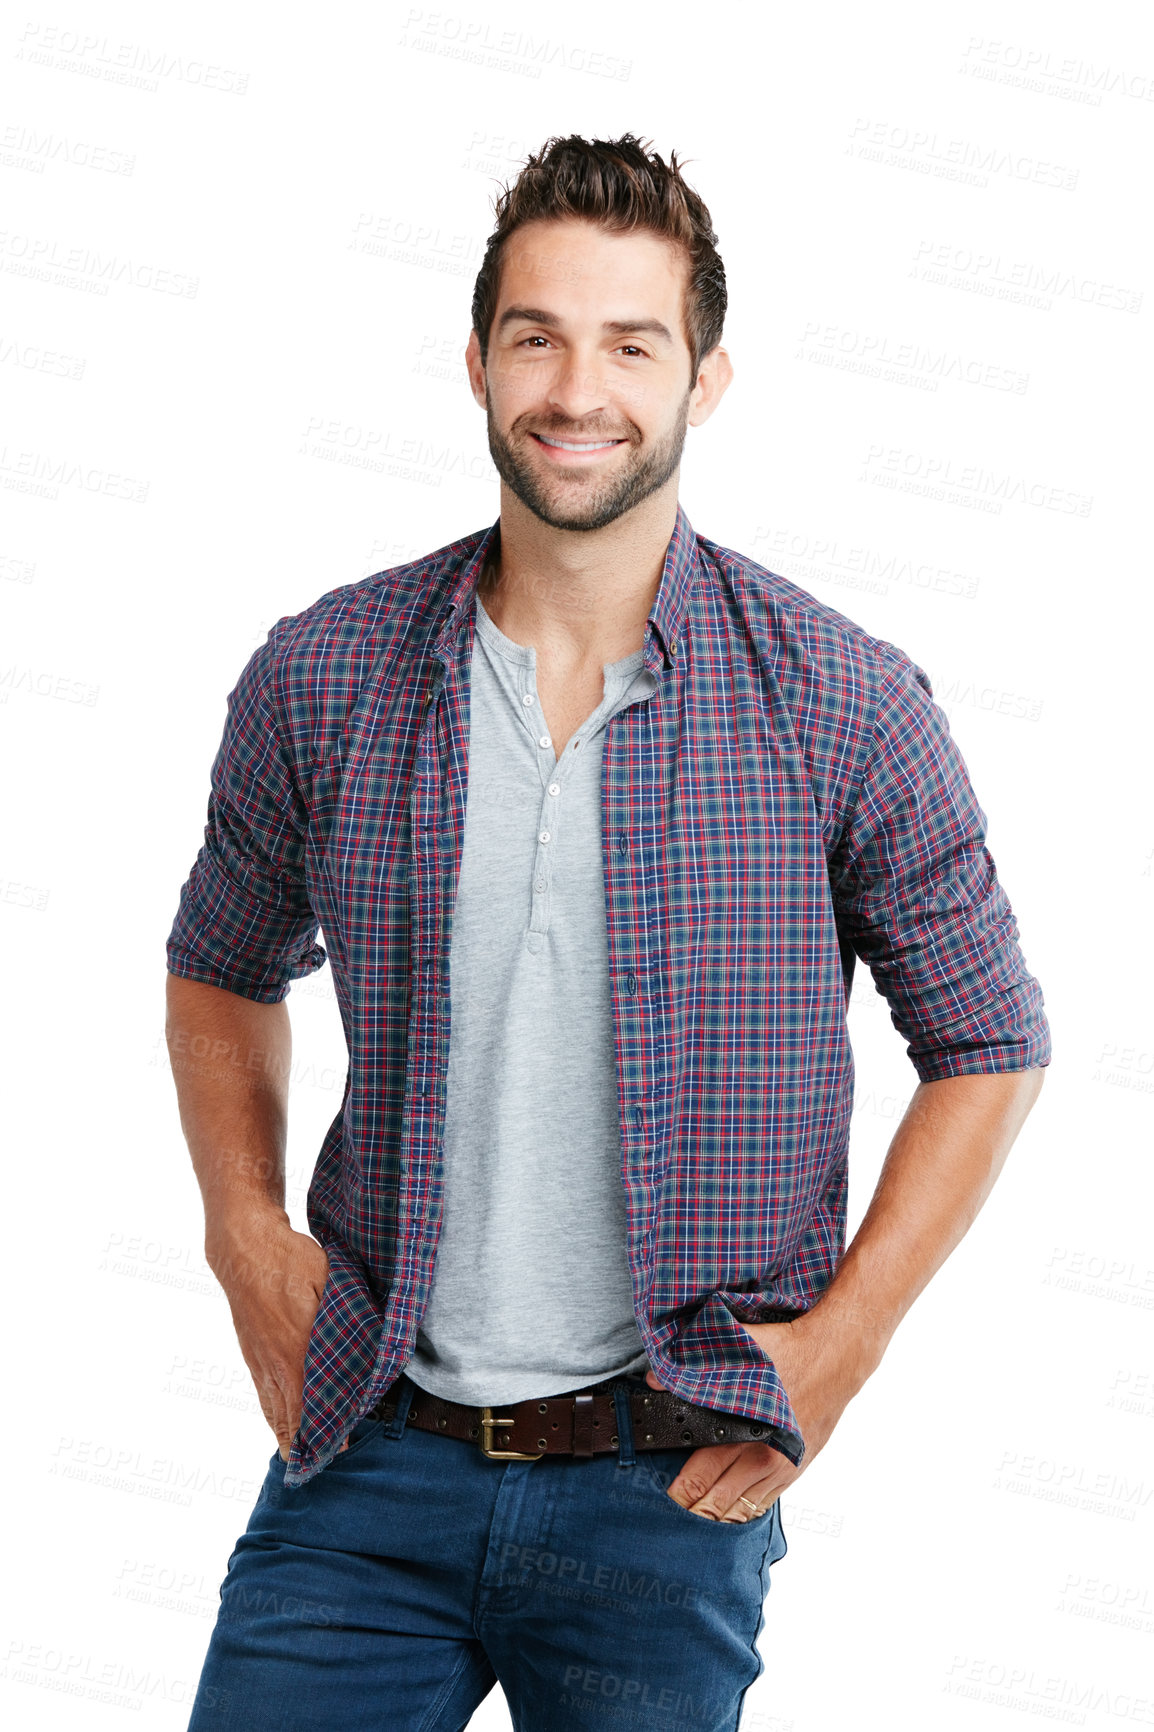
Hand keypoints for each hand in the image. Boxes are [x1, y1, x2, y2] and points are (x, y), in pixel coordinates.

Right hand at [206, 1210, 334, 1461]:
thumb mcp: (329, 1281)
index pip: (312, 1402)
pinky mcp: (251, 1353)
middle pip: (291, 1416)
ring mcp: (260, 1360)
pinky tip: (278, 1426)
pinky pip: (262, 1395)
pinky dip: (272, 1416)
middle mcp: (275, 1363)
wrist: (244, 1247)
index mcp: (296, 1349)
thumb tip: (370, 1339)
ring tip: (299, 1458)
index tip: (340, 1446)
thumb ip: (347, 1315)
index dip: (326, 1427)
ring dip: (287, 1435)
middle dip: (307, 1442)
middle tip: (323, 1462)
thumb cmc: (290, 1260)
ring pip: (274, 1409)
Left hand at [643, 1309, 871, 1520]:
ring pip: (741, 1510)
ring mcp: (781, 1468)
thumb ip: (695, 1366)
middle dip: (692, 1511)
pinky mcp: (795, 1469)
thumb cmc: (786, 1350)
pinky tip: (730, 1512)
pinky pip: (765, 1503)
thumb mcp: (738, 1350)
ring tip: (695, 1522)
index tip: (660, 1498)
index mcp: (742, 1431)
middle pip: (716, 1502)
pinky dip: (745, 1511)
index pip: (698, 1478)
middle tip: (671, 1517)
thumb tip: (655, 1380)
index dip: (678, 1493)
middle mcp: (761, 1457)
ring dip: (718, 1517)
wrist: (834, 1359)